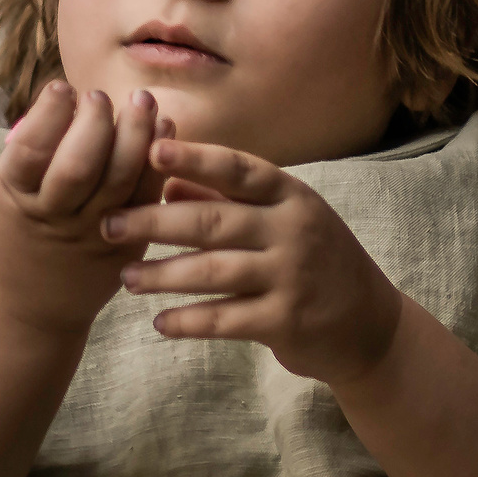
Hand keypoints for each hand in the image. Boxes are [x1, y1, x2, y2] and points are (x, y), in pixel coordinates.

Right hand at [0, 82, 166, 336]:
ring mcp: (94, 233)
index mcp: (14, 197)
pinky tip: (165, 126)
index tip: (62, 88)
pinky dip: (158, 160)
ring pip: (119, 180)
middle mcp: (55, 217)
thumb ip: (27, 151)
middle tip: (99, 96)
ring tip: (142, 99)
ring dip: (135, 133)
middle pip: (79, 166)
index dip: (48, 115)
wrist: (31, 303)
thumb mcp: (0, 191)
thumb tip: (66, 97)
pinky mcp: (128, 243)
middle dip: (94, 123)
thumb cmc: (15, 228)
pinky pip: (147, 197)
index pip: (30, 151)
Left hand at [105, 137, 405, 384]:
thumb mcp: (283, 221)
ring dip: (162, 275)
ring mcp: (292, 276)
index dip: (194, 158)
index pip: (238, 170)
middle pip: (212, 221)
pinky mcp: (287, 320)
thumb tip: (167, 183)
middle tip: (108, 225)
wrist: (369, 325)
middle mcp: (294, 231)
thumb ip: (227, 203)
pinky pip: (225, 319)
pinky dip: (188, 322)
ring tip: (126, 278)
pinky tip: (160, 324)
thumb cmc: (316, 262)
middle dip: (153, 223)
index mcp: (292, 197)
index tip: (150, 151)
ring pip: (212, 272)